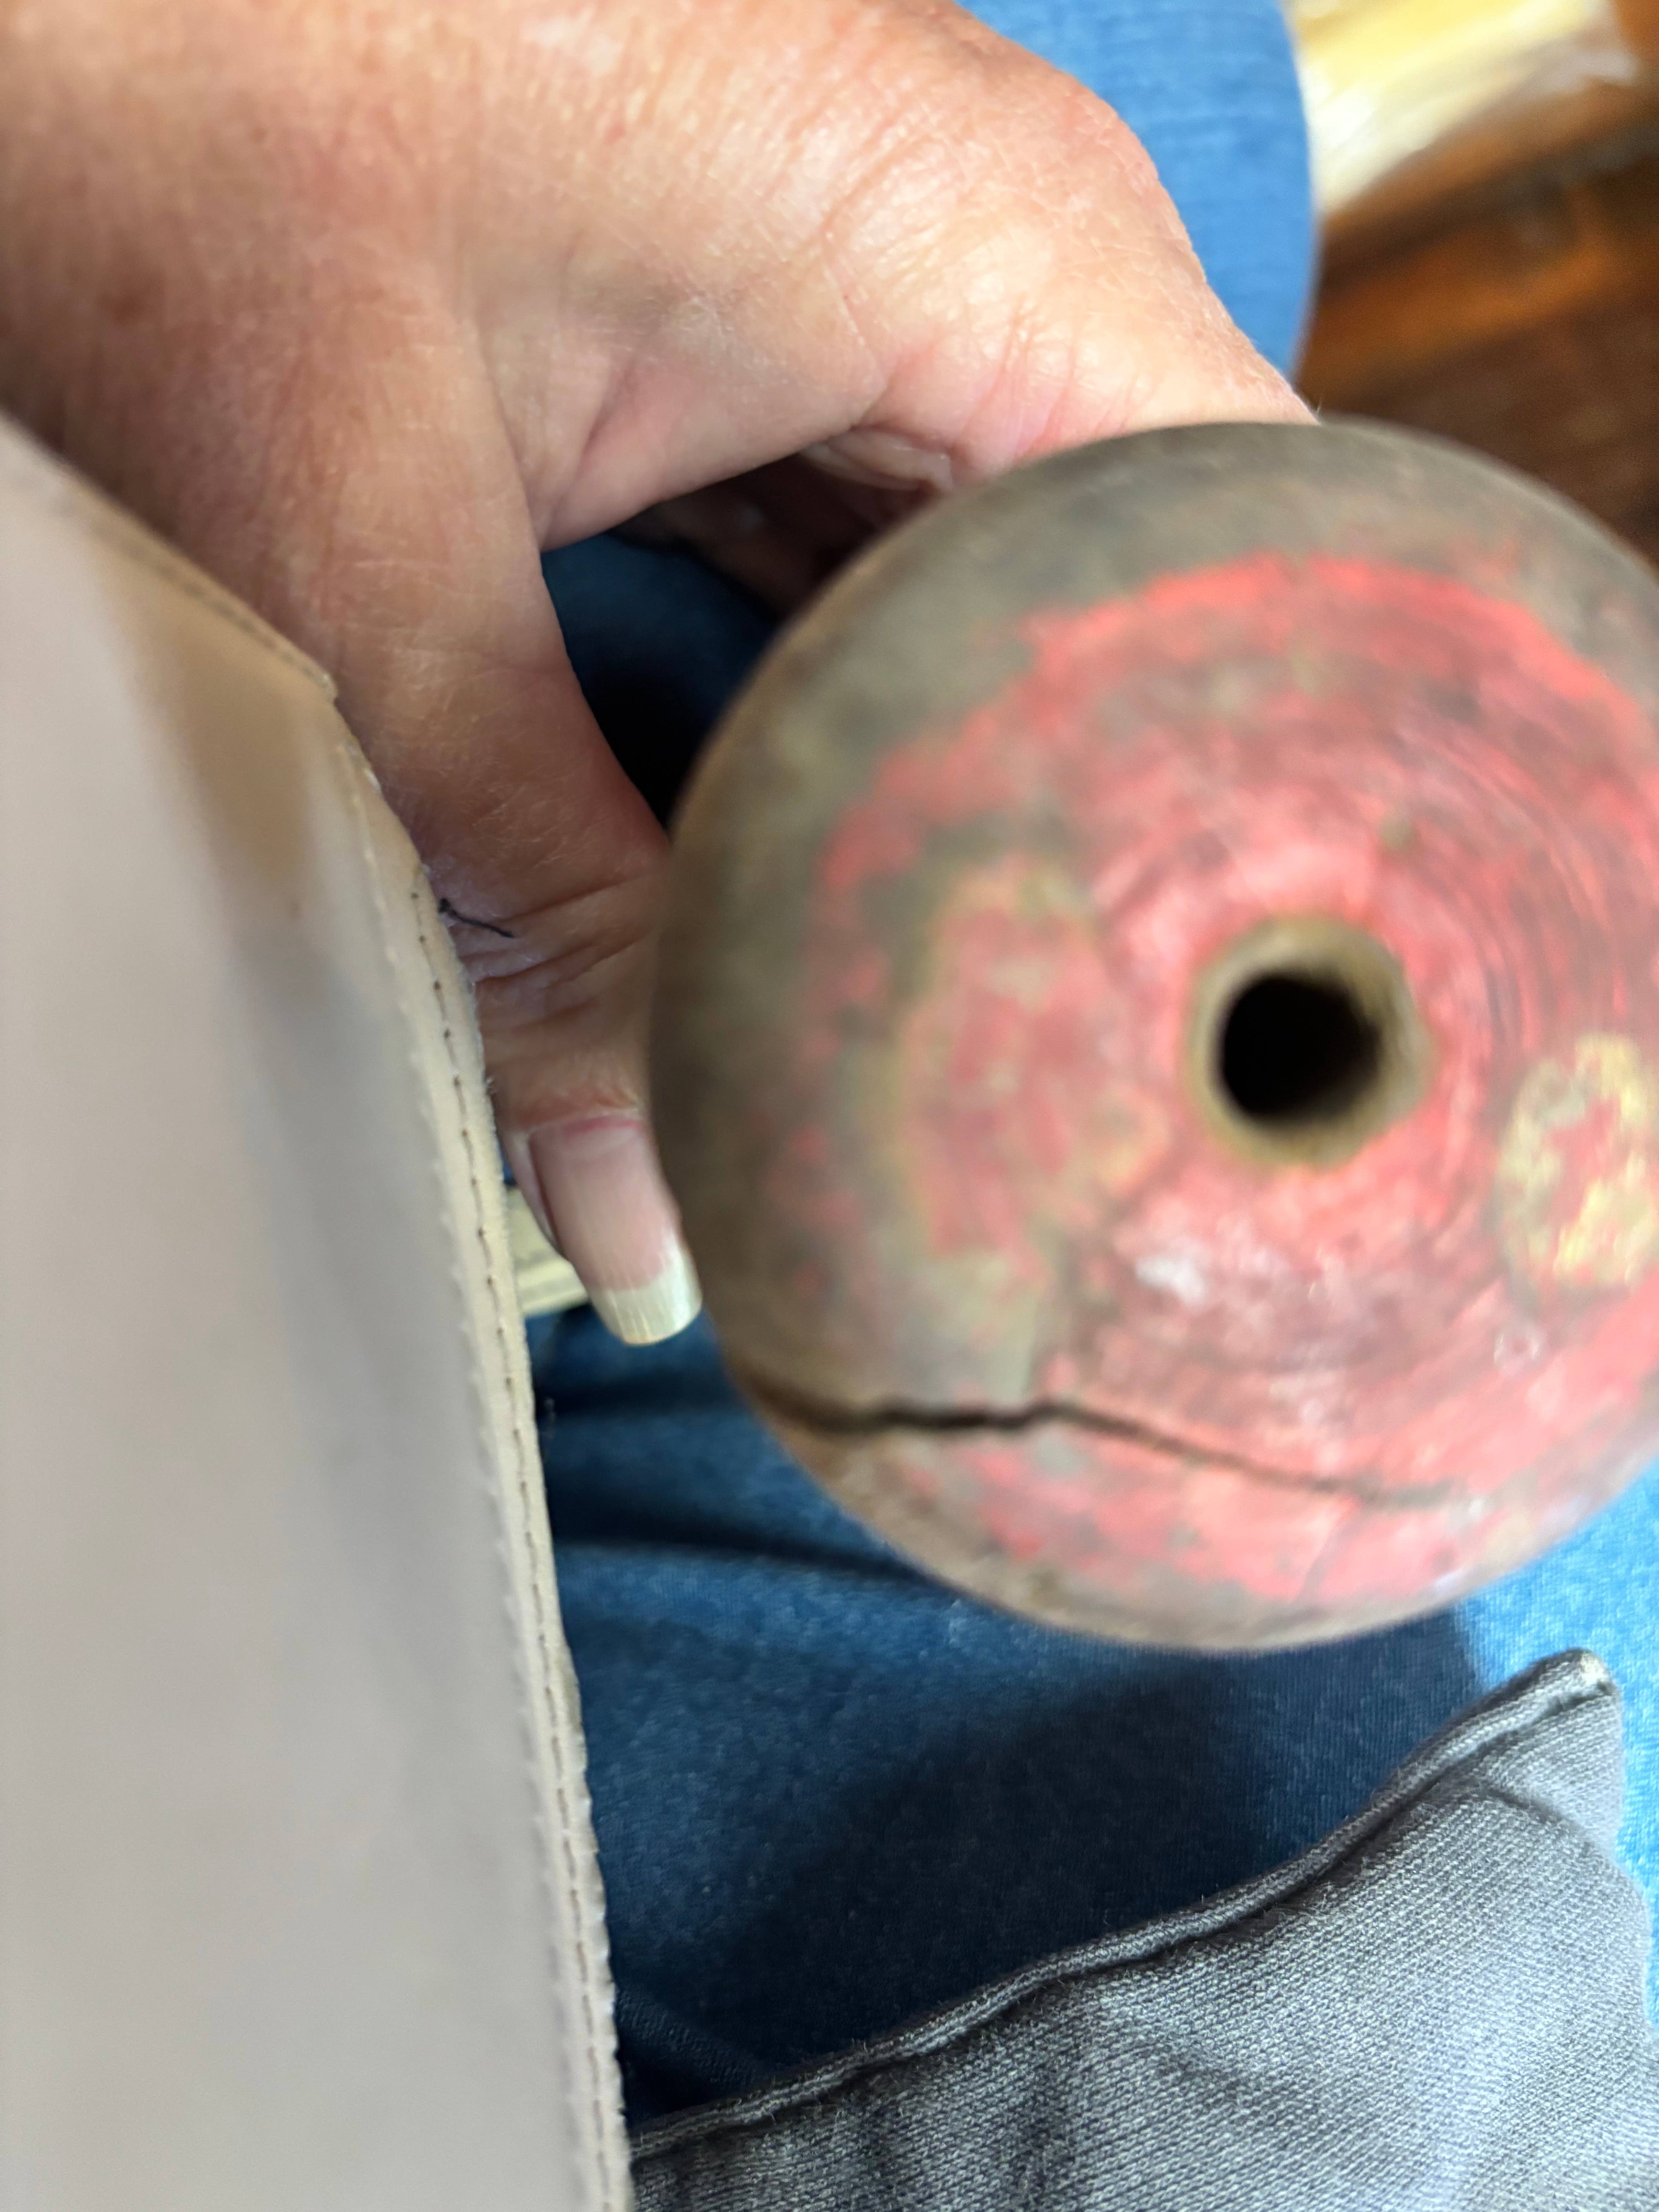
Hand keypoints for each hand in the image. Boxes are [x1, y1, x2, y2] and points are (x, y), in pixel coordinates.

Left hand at [0, 0, 1307, 1339]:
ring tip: (882, 951)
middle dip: (1055, 836)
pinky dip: (842, 691)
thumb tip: (644, 1179)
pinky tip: (785, 811)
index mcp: (984, 240)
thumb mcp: (369, 552)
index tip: (1131, 1026)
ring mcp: (902, 277)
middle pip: (1140, 614)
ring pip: (1017, 595)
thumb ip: (532, 890)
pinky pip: (893, 545)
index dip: (1220, 828)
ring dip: (935, 775)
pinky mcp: (800, 327)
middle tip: (995, 1059)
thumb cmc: (182, 108)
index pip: (1254, 576)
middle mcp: (995, 243)